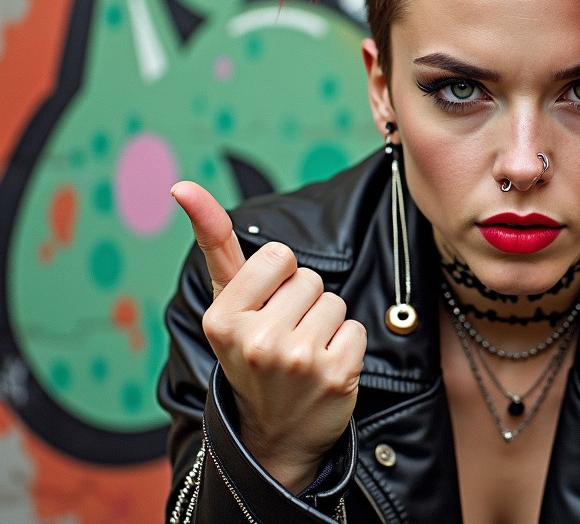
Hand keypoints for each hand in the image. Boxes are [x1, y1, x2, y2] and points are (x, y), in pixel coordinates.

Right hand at [171, 181, 366, 491]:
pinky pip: (356, 328)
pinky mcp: (335, 376)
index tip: (265, 310)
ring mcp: (297, 361)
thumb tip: (182, 185)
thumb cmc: (251, 354)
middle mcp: (257, 341)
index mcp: (223, 319)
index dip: (278, 278)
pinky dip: (346, 345)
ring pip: (335, 301)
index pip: (279, 255)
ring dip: (326, 323)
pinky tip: (324, 369)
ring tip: (304, 354)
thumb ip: (213, 240)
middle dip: (303, 302)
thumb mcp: (227, 302)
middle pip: (310, 278)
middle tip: (286, 337)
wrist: (274, 435)